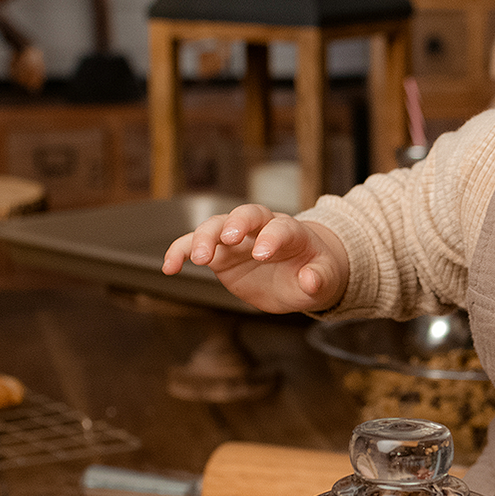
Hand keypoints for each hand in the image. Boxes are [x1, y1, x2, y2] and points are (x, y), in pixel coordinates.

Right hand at [161, 203, 347, 312]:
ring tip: (198, 259)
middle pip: (245, 214)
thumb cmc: (315, 271)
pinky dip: (179, 252)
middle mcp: (261, 229)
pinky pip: (194, 247)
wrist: (302, 273)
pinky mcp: (220, 254)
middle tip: (228, 239)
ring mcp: (237, 240)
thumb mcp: (325, 280)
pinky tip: (169, 268)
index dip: (271, 237)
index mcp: (291, 232)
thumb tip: (311, 280)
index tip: (263, 254)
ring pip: (216, 226)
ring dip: (204, 238)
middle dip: (235, 223)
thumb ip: (319, 279)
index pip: (280, 227)